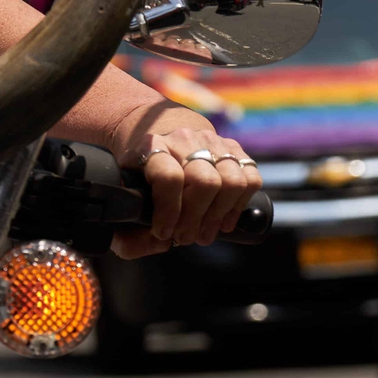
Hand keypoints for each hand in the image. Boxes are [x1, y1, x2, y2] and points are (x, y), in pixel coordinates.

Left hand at [111, 121, 260, 258]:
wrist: (162, 134)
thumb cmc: (143, 170)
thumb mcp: (127, 187)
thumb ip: (131, 220)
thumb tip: (155, 243)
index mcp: (152, 145)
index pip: (169, 177)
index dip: (168, 211)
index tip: (163, 232)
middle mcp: (184, 139)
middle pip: (204, 181)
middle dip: (196, 219)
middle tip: (186, 238)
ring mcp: (212, 141)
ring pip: (231, 181)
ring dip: (219, 215)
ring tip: (205, 233)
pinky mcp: (234, 148)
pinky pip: (251, 178)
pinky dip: (239, 206)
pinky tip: (224, 221)